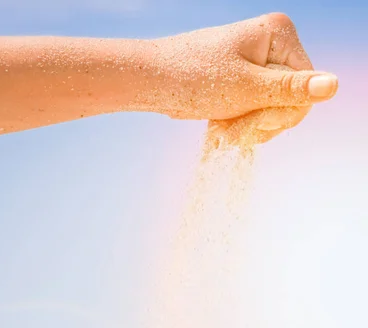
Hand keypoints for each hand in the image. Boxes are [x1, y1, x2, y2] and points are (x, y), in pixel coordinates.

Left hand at [156, 13, 337, 143]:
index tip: (250, 123)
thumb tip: (334, 85)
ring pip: (272, 112)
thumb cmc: (194, 78)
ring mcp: (258, 64)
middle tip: (229, 132)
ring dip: (247, 128)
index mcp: (279, 36)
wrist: (152, 81)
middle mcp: (273, 46)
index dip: (281, 114)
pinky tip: (218, 128)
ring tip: (220, 130)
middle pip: (290, 102)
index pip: (305, 88)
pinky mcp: (244, 81)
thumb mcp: (247, 88)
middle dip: (260, 122)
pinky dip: (239, 126)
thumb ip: (291, 90)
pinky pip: (256, 113)